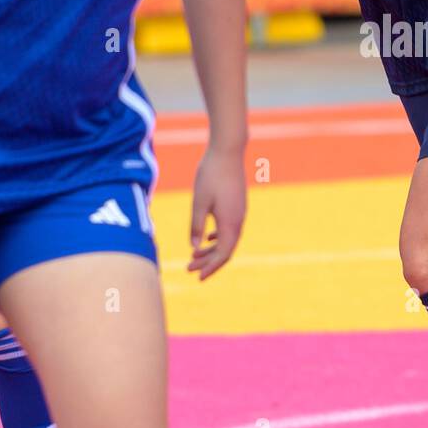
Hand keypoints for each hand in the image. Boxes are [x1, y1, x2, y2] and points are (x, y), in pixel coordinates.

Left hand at [188, 145, 246, 279]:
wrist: (228, 151)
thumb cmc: (211, 175)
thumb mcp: (199, 202)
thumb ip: (196, 226)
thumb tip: (194, 248)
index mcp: (230, 222)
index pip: (223, 254)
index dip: (210, 267)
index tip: (197, 276)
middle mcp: (238, 220)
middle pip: (226, 250)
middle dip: (208, 262)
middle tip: (189, 269)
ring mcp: (239, 212)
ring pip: (227, 239)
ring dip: (211, 250)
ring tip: (194, 255)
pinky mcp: (237, 205)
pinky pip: (229, 229)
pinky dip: (217, 238)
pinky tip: (206, 238)